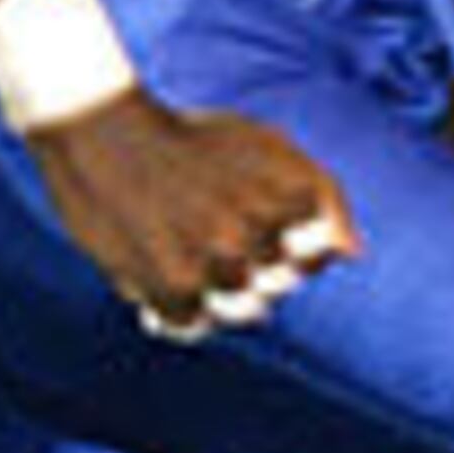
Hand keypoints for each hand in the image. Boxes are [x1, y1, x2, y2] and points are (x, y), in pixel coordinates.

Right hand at [27, 93, 358, 342]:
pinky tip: (155, 269)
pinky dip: (173, 308)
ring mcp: (215, 262)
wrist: (101, 127)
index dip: (289, 248)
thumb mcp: (266, 146)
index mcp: (287, 196)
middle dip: (247, 269)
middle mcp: (259, 230)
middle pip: (277, 287)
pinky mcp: (170, 285)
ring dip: (212, 291)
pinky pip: (191, 325)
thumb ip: (320, 194)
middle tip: (205, 229)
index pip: (316, 257)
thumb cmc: (190, 139)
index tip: (254, 224)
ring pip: (239, 311)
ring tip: (181, 250)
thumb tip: (351, 254)